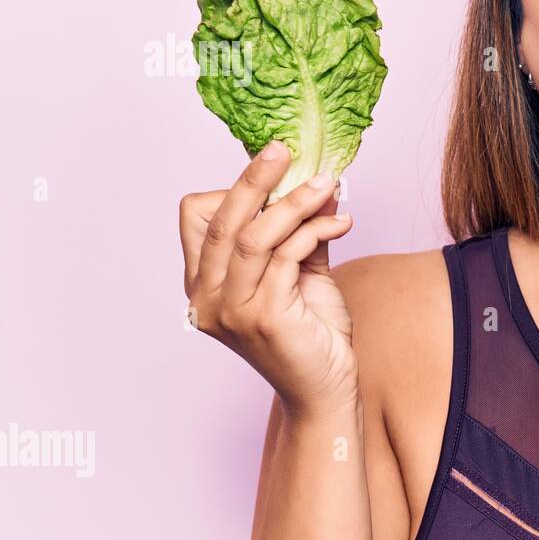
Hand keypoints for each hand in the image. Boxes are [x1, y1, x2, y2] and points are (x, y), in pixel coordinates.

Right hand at [179, 141, 357, 417]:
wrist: (326, 390)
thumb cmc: (312, 334)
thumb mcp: (300, 273)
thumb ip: (298, 232)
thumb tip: (315, 183)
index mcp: (203, 284)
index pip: (197, 217)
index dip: (235, 188)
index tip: (276, 167)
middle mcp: (206, 298)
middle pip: (221, 220)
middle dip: (254, 178)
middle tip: (284, 149)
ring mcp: (231, 310)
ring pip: (255, 235)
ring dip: (295, 202)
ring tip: (328, 185)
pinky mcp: (263, 318)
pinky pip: (287, 256)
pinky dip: (316, 230)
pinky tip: (341, 222)